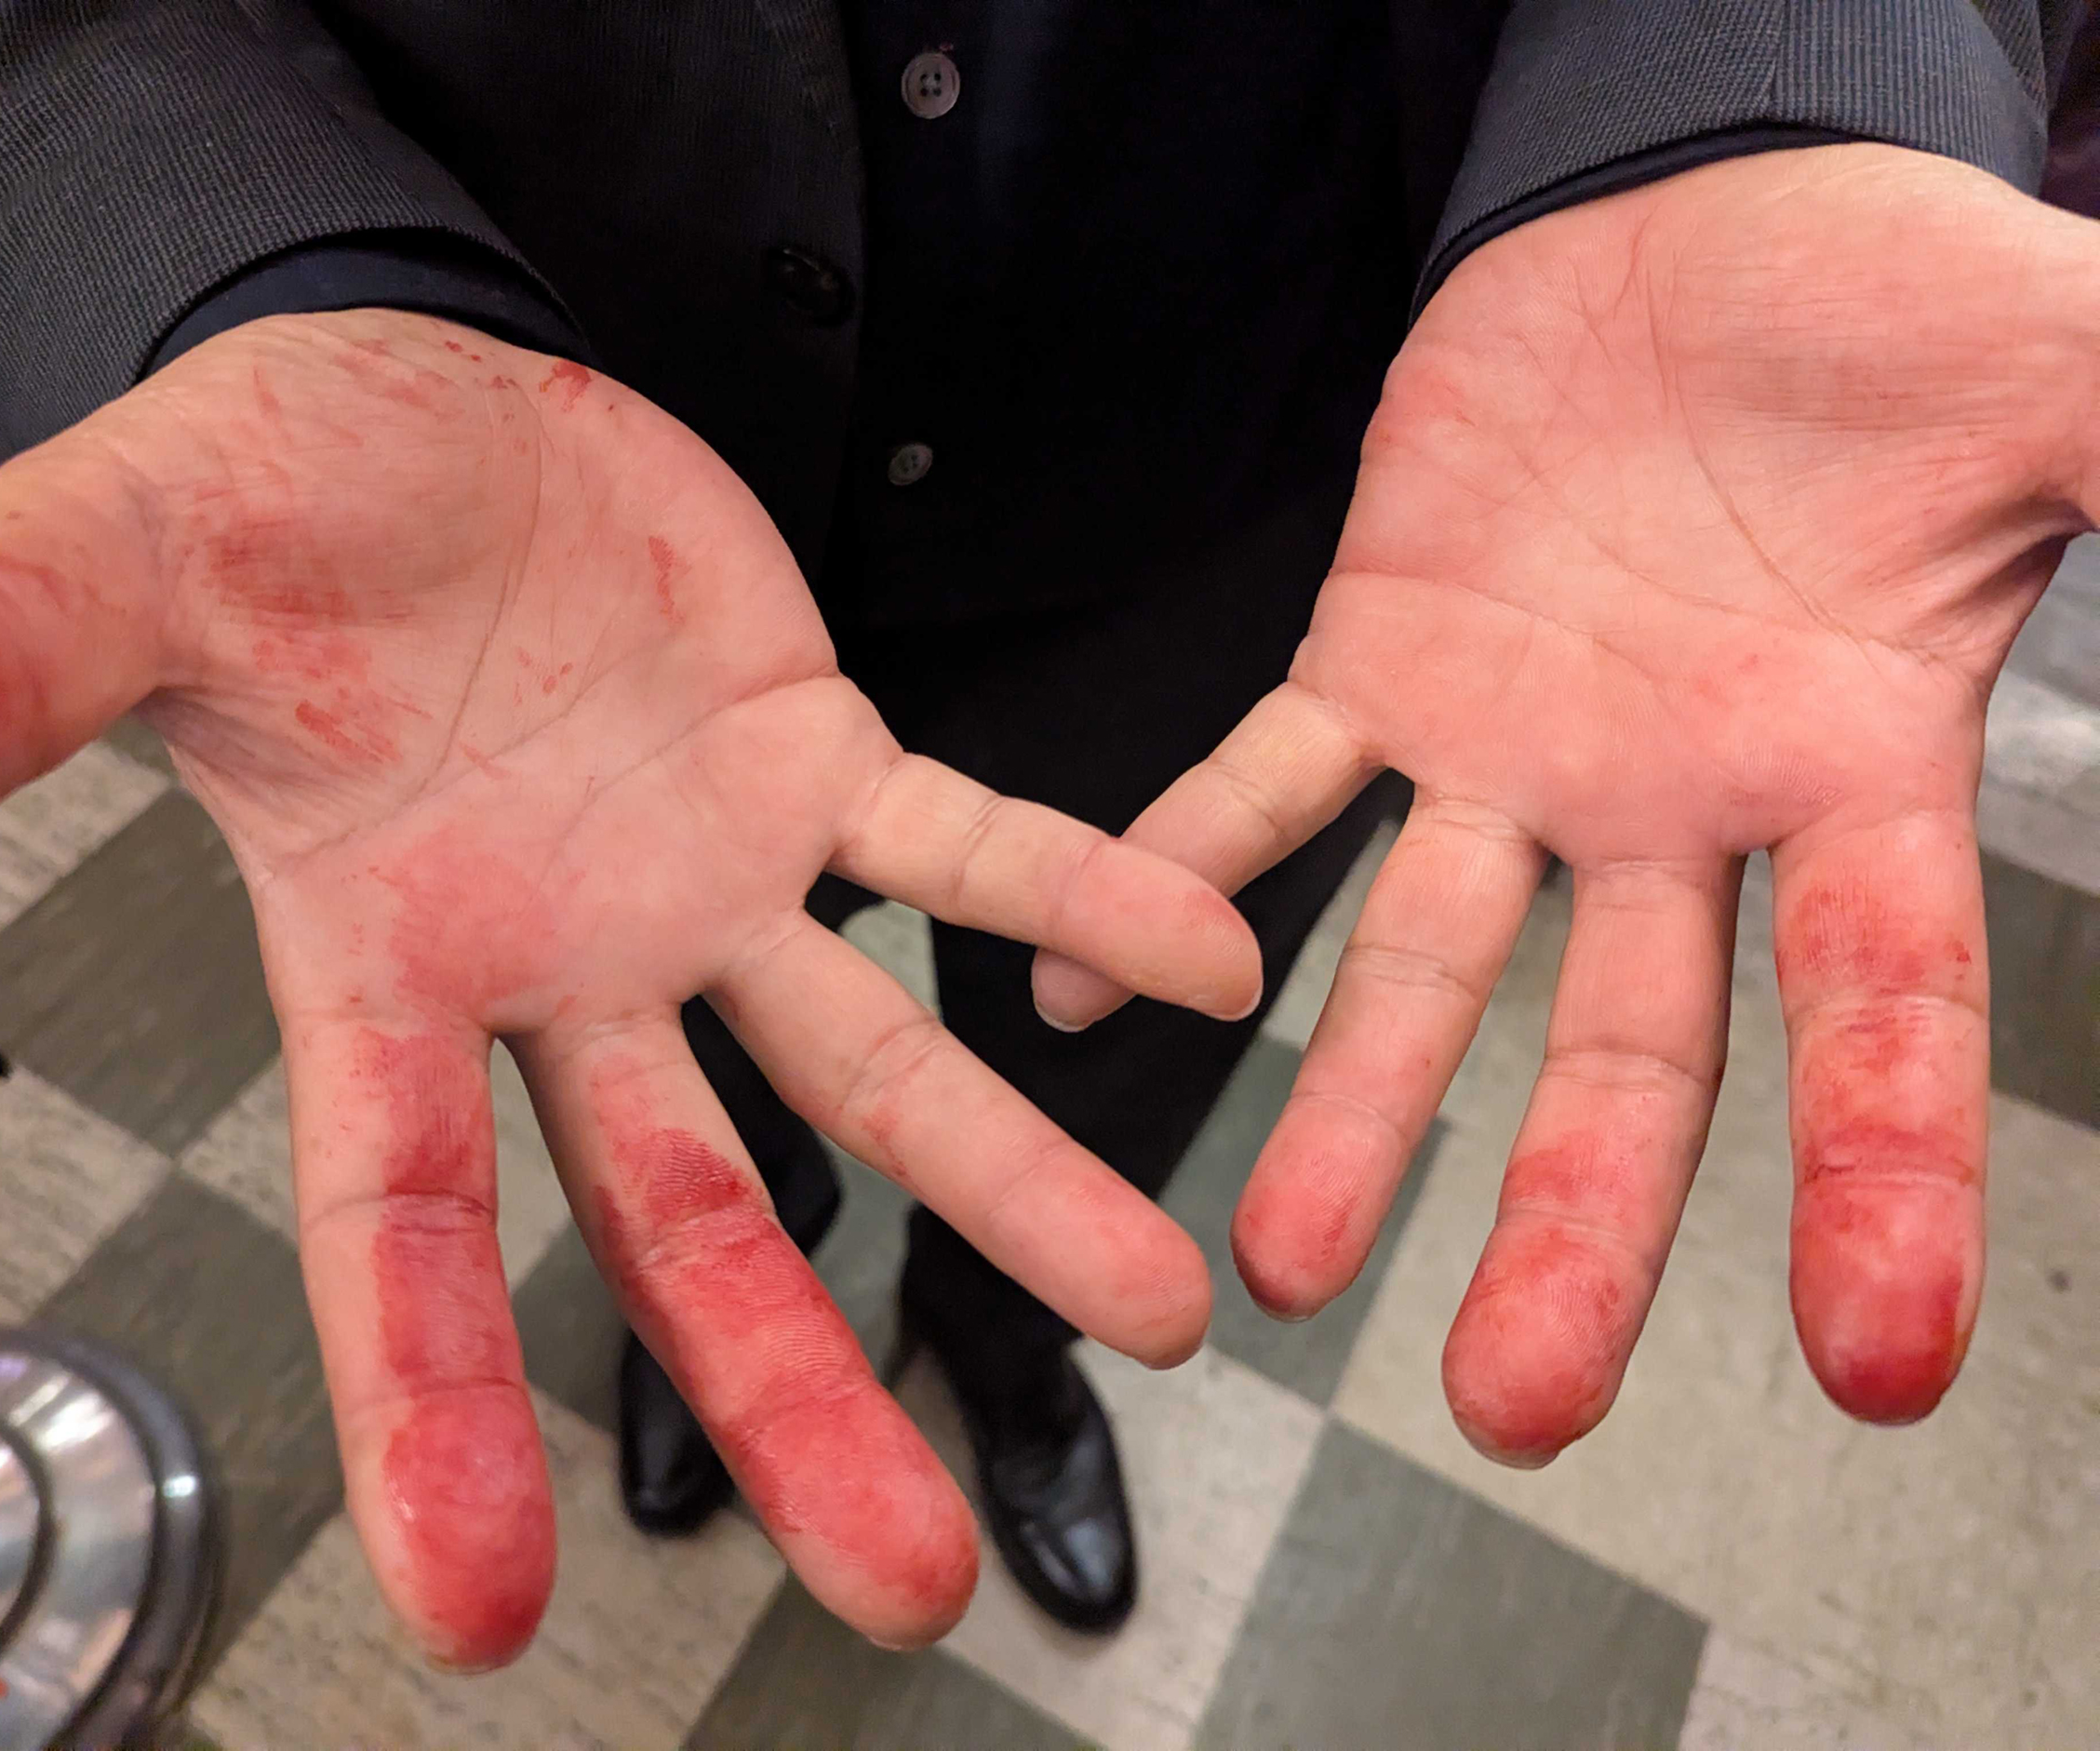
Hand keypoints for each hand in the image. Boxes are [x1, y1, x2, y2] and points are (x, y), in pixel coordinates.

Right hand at [0, 310, 1262, 1659]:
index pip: (399, 1226)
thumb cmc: (249, 497)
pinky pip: (954, 848)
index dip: (431, 1405)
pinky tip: (1213, 956)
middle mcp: (560, 972)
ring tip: (1161, 1309)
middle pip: (684, 1219)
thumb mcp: (104, 568)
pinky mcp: (810, 759)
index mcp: (379, 967)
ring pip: (864, 1072)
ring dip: (1011, 1184)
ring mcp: (701, 882)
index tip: (469, 1613)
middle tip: (918, 1580)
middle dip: (798, 1394)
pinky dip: (1076, 892)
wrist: (411, 397)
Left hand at [1034, 145, 2097, 1461]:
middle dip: (1567, 1226)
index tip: (1875, 1365)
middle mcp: (1670, 809)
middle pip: (1622, 1058)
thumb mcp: (2038, 366)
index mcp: (1846, 769)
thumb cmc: (1872, 303)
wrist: (1686, 223)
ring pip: (1424, 966)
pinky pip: (1259, 789)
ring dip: (1345, 1108)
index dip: (1881, 1181)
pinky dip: (1169, 876)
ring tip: (1280, 1262)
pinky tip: (1084, 993)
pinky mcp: (1374, 668)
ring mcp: (1511, 755)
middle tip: (1505, 1405)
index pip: (1880, 1012)